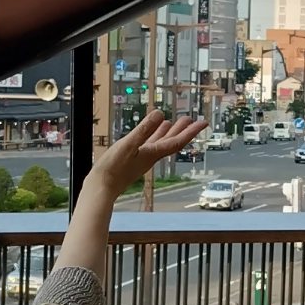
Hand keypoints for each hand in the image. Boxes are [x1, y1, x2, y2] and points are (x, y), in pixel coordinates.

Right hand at [87, 110, 205, 197]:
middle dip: (182, 130)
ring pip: (160, 143)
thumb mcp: (128, 145)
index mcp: (153, 153)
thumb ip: (144, 130)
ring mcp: (142, 159)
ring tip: (173, 121)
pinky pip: (148, 146)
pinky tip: (148, 133)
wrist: (99, 190)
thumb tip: (161, 114)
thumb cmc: (112, 169)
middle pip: (171, 142)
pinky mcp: (133, 161)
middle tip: (191, 119)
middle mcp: (150, 157)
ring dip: (168, 132)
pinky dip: (152, 136)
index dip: (191, 131)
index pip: (177, 141)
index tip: (204, 122)